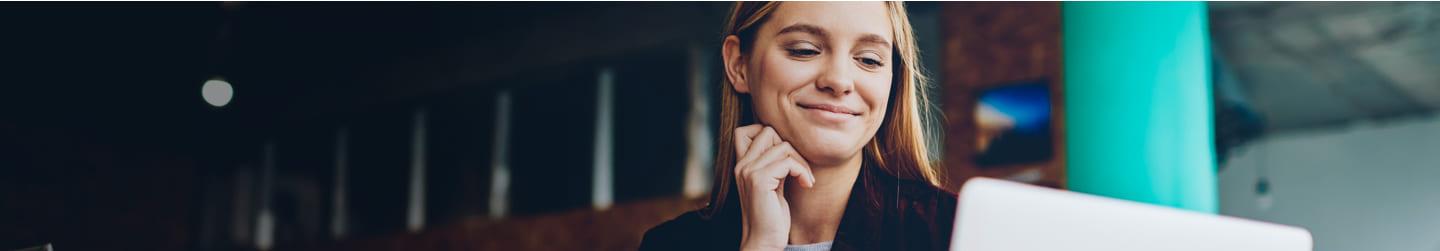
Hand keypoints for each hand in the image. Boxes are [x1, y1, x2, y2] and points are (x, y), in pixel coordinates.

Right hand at [734, 125, 814, 250]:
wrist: (763, 241)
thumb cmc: (771, 216)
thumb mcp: (772, 184)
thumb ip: (773, 164)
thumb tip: (788, 144)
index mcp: (741, 165)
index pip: (746, 129)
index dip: (770, 135)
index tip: (785, 157)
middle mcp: (741, 165)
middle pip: (767, 131)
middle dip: (790, 146)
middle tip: (799, 168)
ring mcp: (748, 171)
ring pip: (783, 145)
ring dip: (801, 161)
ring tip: (805, 178)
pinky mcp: (759, 180)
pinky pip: (788, 162)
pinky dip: (802, 171)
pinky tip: (806, 185)